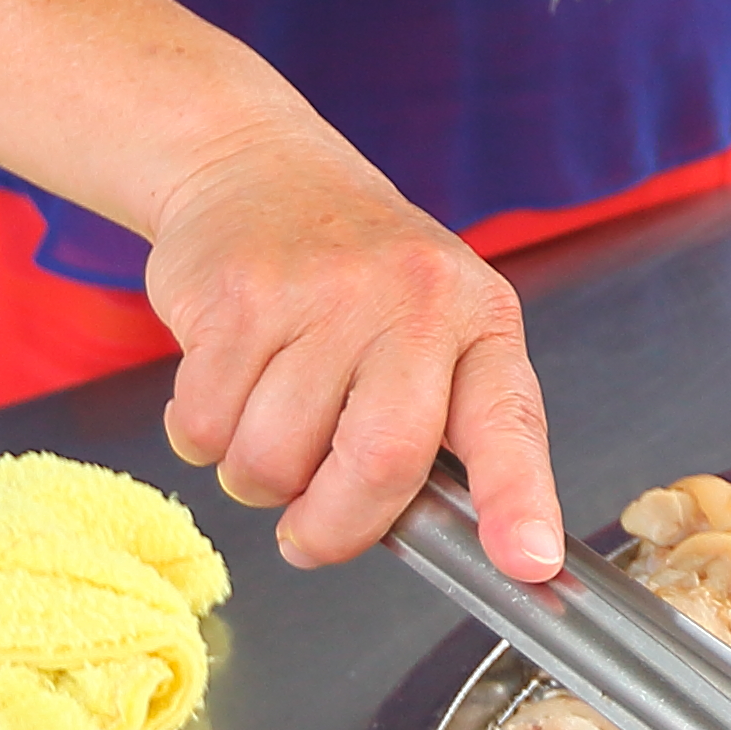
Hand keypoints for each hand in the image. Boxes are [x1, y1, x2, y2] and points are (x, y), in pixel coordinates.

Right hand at [140, 141, 560, 577]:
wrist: (255, 167)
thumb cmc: (353, 276)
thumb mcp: (432, 328)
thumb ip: (440, 427)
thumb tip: (450, 545)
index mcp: (476, 319)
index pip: (508, 420)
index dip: (520, 500)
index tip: (529, 563)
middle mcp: (412, 299)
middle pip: (380, 462)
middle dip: (334, 526)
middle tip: (310, 534)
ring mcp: (322, 294)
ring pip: (273, 461)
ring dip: (256, 477)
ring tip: (268, 421)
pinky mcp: (235, 297)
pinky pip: (204, 428)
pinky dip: (201, 436)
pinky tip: (225, 383)